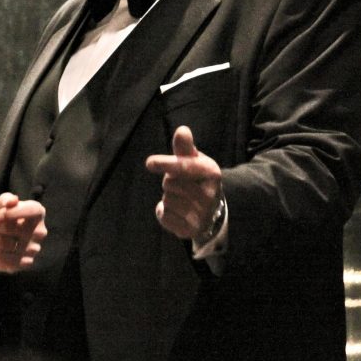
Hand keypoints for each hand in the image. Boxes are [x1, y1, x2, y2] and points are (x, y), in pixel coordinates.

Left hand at [0, 192, 46, 271]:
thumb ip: (3, 200)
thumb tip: (13, 201)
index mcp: (36, 212)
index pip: (33, 210)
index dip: (13, 213)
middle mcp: (40, 231)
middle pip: (12, 228)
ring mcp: (34, 249)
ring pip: (4, 244)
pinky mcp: (26, 263)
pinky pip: (3, 257)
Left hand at [144, 125, 222, 240]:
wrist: (211, 211)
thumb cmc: (196, 178)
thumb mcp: (193, 161)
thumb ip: (185, 147)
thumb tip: (182, 130)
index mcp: (212, 173)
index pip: (184, 167)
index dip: (166, 164)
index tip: (149, 162)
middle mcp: (210, 195)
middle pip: (170, 183)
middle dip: (170, 182)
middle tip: (182, 185)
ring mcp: (202, 215)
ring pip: (166, 199)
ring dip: (169, 198)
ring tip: (182, 199)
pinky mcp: (190, 230)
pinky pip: (164, 216)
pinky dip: (165, 212)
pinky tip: (178, 211)